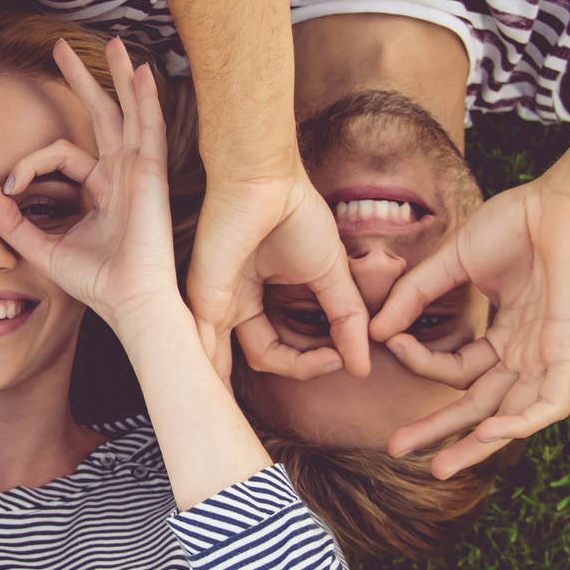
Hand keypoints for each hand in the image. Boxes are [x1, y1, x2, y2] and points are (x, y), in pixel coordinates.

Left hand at [0, 38, 178, 325]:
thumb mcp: (43, 248)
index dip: (28, 165)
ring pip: (127, 112)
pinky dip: (146, 99)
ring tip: (112, 43)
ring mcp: (138, 171)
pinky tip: (142, 72)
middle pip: (101, 115)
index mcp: (100, 189)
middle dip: (82, 81)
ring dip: (118, 77)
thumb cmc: (96, 282)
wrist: (129, 301)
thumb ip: (14, 223)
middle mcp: (121, 174)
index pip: (61, 154)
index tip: (7, 188)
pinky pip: (148, 128)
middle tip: (59, 49)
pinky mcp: (151, 174)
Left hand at [186, 163, 370, 379]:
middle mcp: (231, 304)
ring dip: (255, 383)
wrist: (267, 181)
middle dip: (296, 370)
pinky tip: (243, 389)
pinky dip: (224, 375)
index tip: (344, 356)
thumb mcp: (330, 275)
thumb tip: (364, 366)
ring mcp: (214, 303)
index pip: (279, 349)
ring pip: (228, 362)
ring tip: (298, 381)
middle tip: (331, 364)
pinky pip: (209, 350)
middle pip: (260, 357)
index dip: (313, 361)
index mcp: (255, 298)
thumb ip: (346, 319)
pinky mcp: (205, 299)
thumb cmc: (295, 214)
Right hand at [372, 175, 569, 477]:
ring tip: (441, 467)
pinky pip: (548, 403)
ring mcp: (548, 355)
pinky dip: (520, 423)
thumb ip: (415, 296)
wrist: (567, 202)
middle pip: (480, 405)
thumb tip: (376, 330)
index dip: (420, 361)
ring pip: (512, 416)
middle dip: (441, 431)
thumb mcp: (452, 262)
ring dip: (476, 444)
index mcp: (504, 332)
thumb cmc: (518, 223)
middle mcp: (525, 351)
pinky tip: (488, 432)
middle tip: (398, 450)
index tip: (390, 342)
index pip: (456, 368)